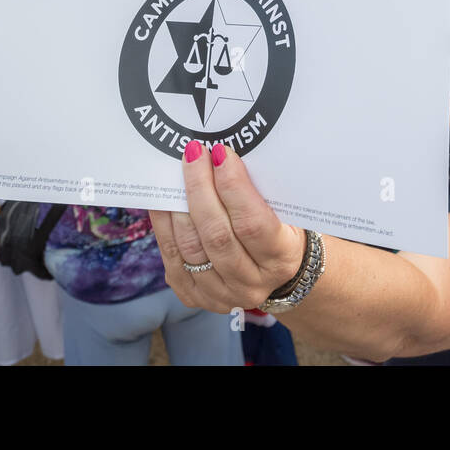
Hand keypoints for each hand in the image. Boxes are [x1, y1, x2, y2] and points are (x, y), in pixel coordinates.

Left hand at [149, 142, 307, 314]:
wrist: (276, 272)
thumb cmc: (281, 229)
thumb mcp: (285, 213)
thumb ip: (260, 193)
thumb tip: (222, 157)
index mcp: (281, 259)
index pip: (253, 223)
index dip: (234, 187)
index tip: (221, 153)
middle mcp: (251, 284)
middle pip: (216, 234)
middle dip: (200, 188)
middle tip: (194, 154)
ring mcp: (221, 295)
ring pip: (190, 247)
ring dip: (178, 205)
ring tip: (175, 173)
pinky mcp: (195, 297)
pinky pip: (173, 258)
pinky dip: (164, 226)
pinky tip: (164, 201)